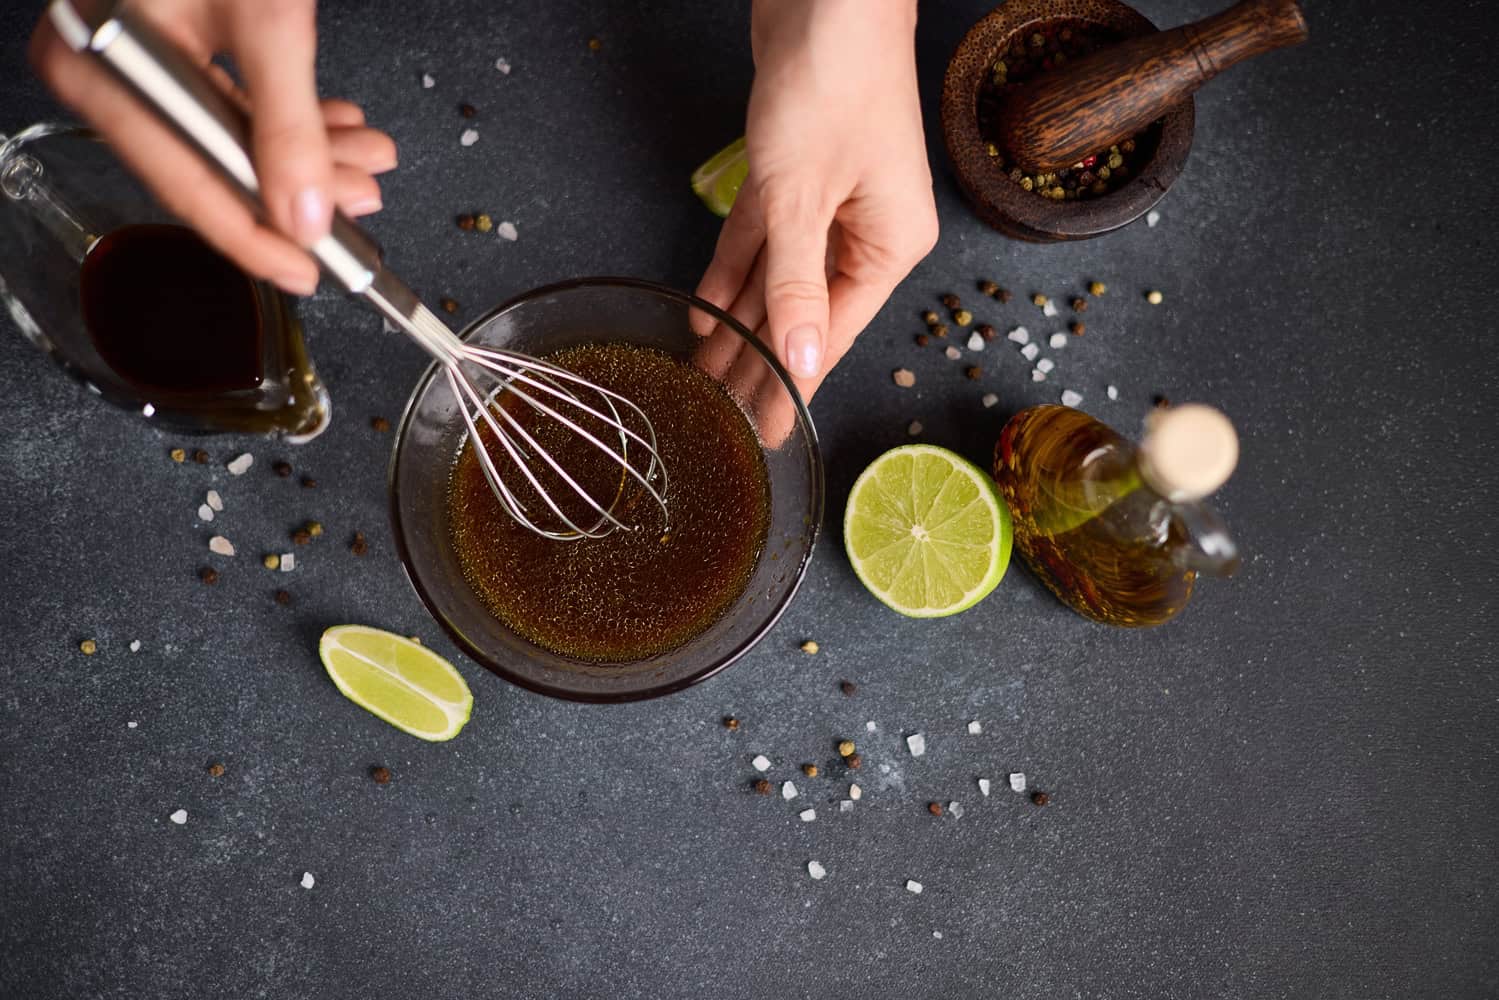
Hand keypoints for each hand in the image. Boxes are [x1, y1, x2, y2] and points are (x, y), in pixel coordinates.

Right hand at [29, 0, 396, 294]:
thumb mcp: (267, 20)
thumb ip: (288, 124)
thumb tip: (306, 213)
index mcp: (103, 65)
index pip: (186, 182)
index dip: (252, 237)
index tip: (306, 272)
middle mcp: (109, 68)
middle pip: (214, 166)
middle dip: (301, 187)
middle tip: (362, 204)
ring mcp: (140, 57)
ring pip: (234, 137)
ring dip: (309, 154)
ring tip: (368, 160)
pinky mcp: (175, 43)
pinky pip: (235, 101)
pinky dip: (292, 117)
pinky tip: (340, 130)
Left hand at [693, 0, 937, 401]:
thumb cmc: (834, 79)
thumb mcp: (804, 196)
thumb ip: (795, 285)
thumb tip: (803, 364)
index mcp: (890, 242)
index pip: (832, 334)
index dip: (794, 386)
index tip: (770, 432)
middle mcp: (865, 228)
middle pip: (803, 313)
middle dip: (760, 362)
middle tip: (724, 417)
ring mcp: (830, 201)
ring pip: (776, 279)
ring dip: (738, 322)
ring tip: (704, 375)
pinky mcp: (794, 173)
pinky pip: (761, 238)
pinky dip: (732, 269)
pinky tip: (704, 307)